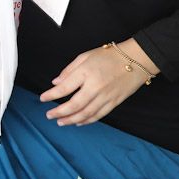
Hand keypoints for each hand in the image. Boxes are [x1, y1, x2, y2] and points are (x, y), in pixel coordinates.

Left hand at [40, 40, 156, 125]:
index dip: (51, 95)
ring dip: (71, 120)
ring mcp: (106, 96)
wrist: (136, 60)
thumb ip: (69, 70)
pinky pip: (98, 115)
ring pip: (86, 113)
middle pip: (74, 105)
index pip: (64, 88)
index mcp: (86, 72)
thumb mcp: (85, 56)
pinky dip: (87, 121)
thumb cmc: (109, 56)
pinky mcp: (114, 102)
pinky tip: (78, 122)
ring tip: (60, 122)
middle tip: (49, 115)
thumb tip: (55, 83)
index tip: (43, 99)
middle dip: (59, 112)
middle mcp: (95, 86)